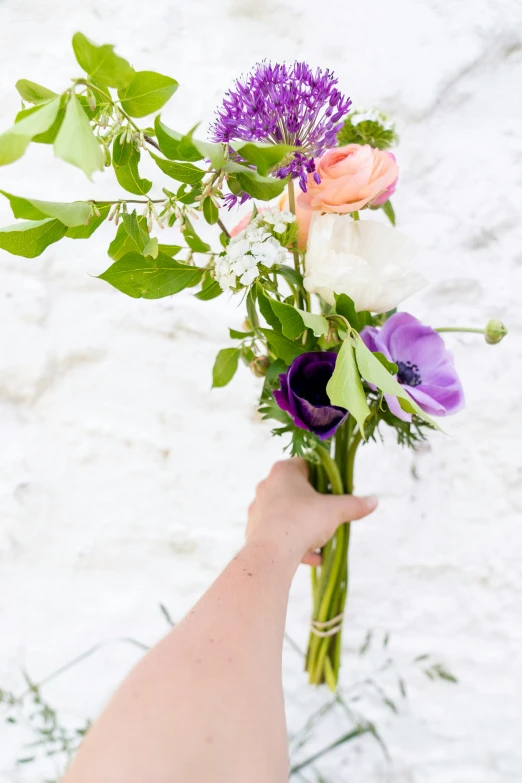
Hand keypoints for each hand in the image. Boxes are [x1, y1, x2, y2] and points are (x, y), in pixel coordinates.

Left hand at [246, 459, 377, 566]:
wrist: (271, 553)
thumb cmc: (303, 521)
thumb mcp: (335, 511)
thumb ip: (354, 504)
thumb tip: (374, 501)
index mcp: (284, 471)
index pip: (307, 465)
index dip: (325, 477)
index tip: (337, 491)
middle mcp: (267, 485)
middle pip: (297, 491)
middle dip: (316, 505)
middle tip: (331, 516)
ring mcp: (258, 508)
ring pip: (288, 515)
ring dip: (306, 527)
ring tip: (323, 542)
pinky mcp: (253, 530)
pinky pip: (279, 534)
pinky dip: (295, 544)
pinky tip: (312, 558)